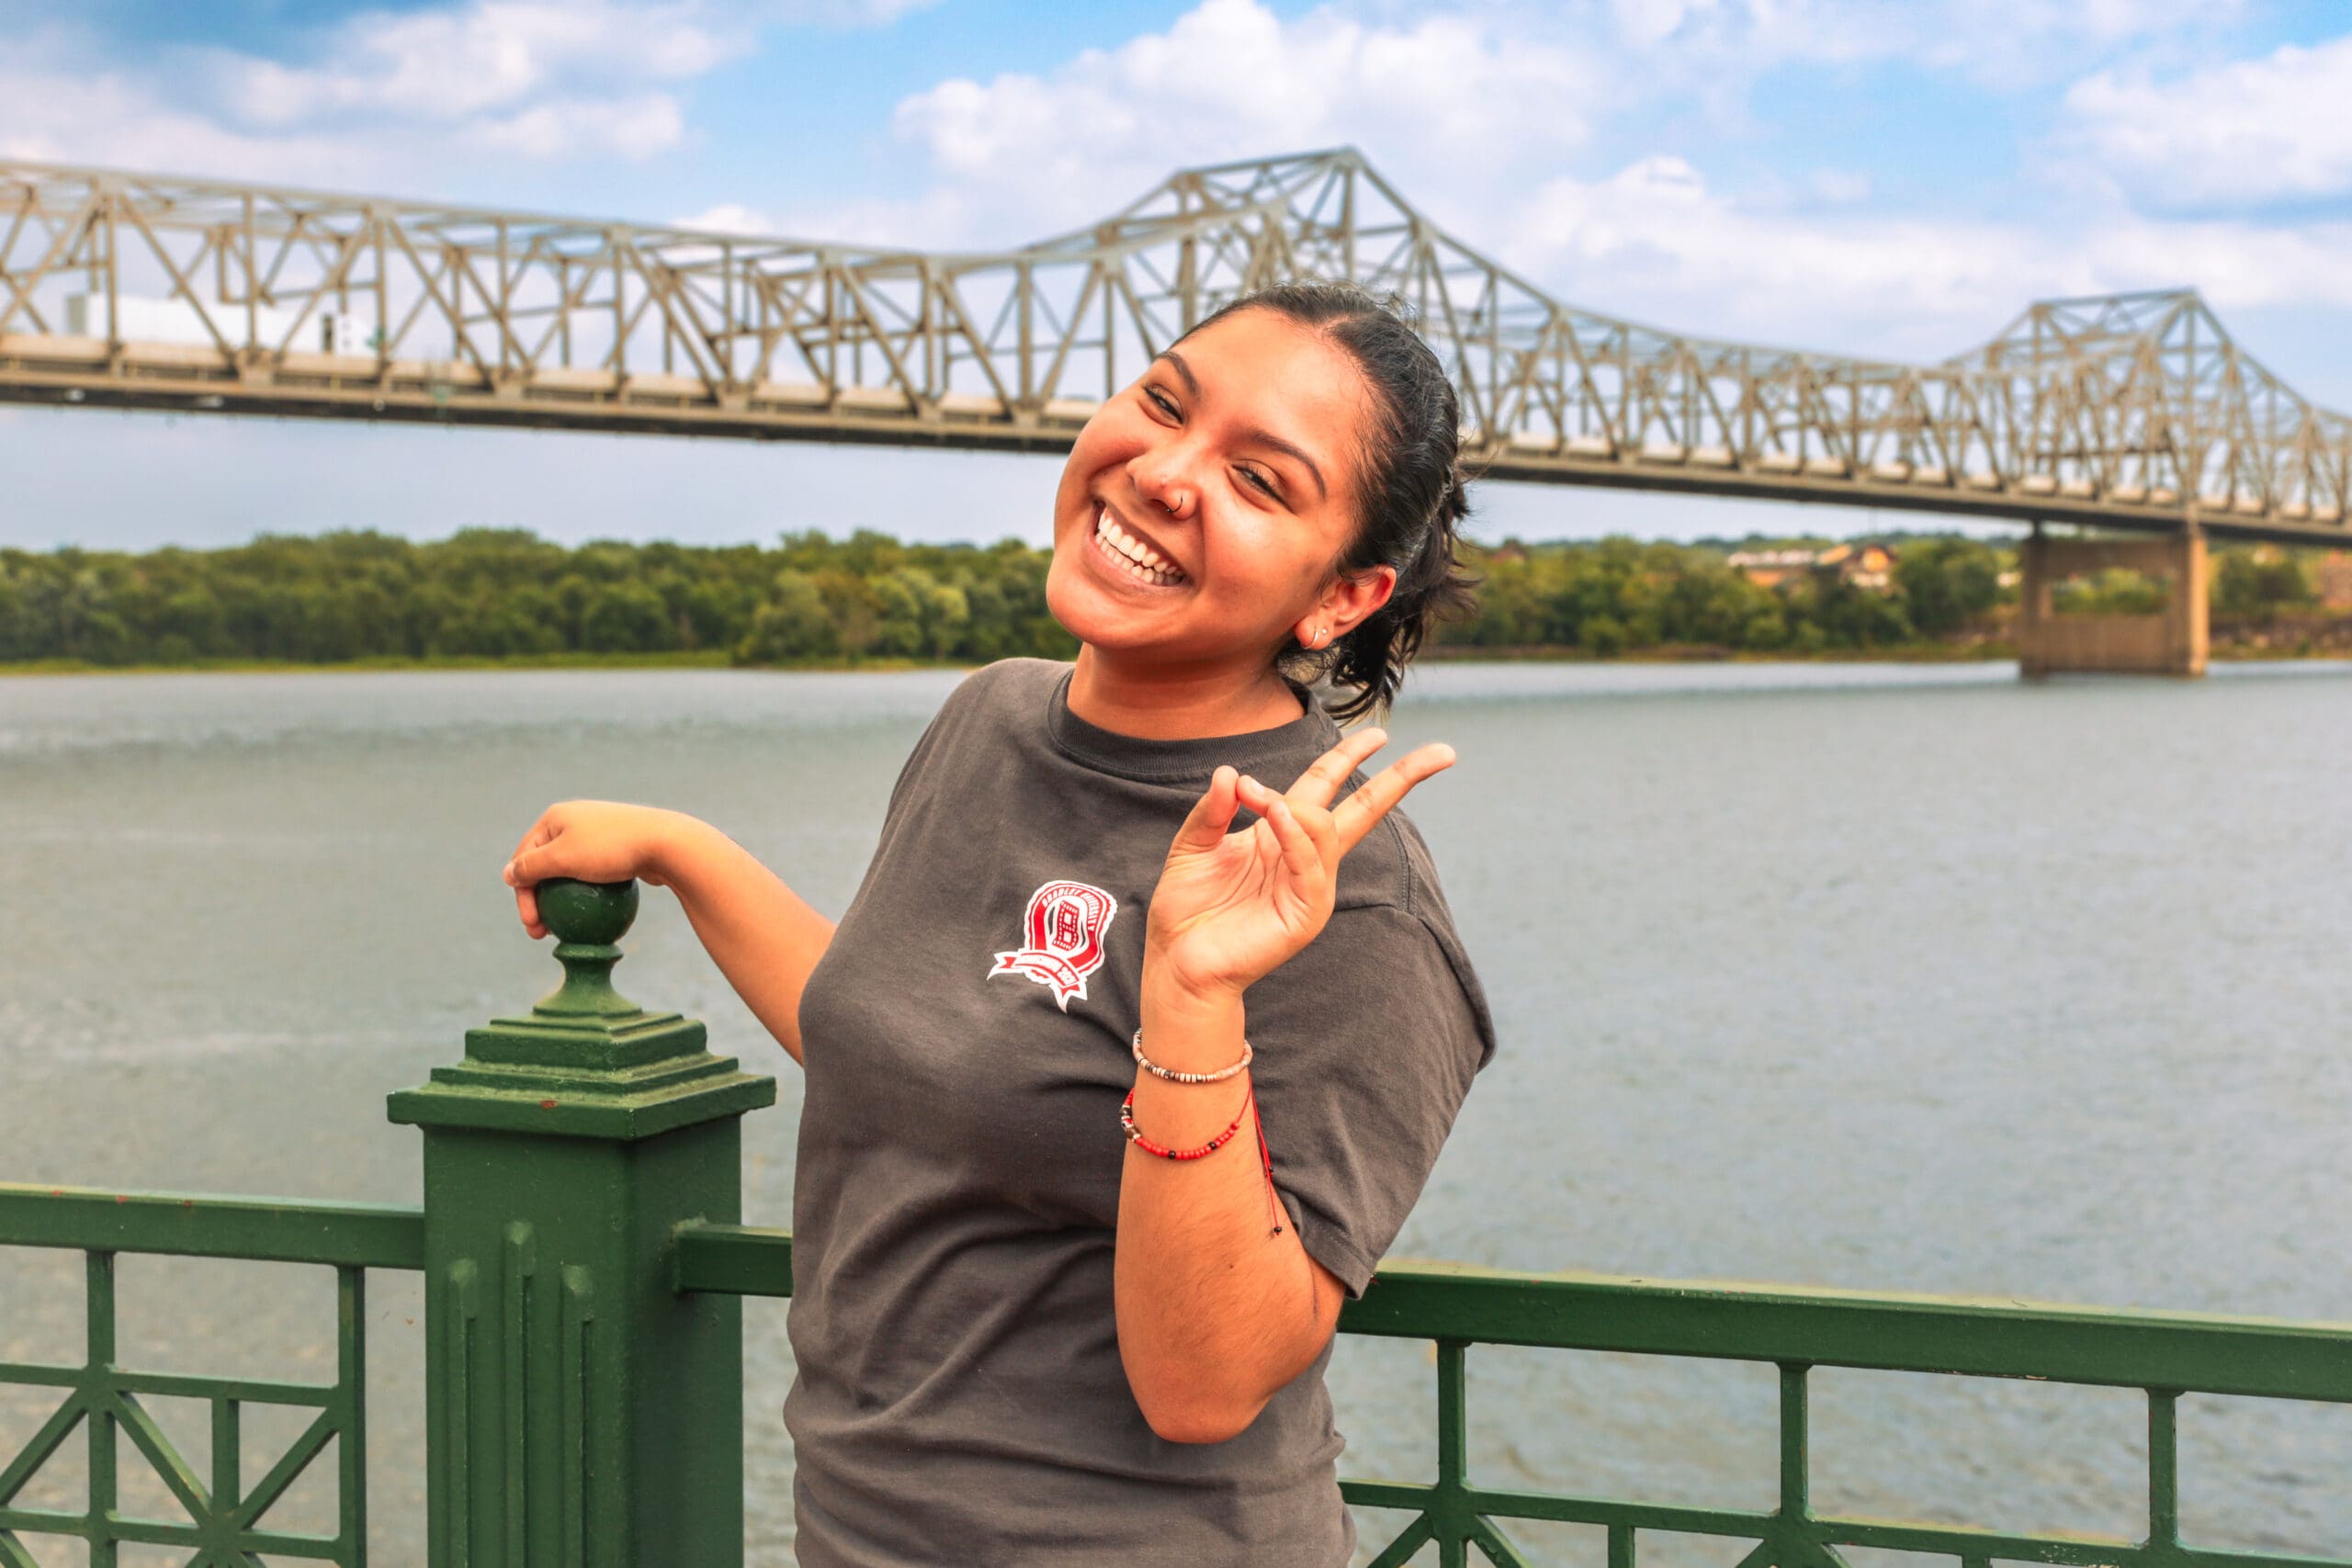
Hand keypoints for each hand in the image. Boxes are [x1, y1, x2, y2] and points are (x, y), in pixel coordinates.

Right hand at [501, 800, 690, 938]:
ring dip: (561, 904)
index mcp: (555, 818)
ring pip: (569, 875)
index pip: (525, 857)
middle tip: (540, 934)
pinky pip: (593, 877)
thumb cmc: (612, 849)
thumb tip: (508, 874)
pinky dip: (587, 897)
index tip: (531, 924)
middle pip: (545, 867)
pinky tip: (588, 922)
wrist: (667, 844)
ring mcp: (596, 836)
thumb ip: (532, 866)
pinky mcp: (617, 851)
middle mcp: (573, 822)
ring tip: (561, 932)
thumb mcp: (563, 857)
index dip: (522, 893)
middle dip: (539, 902)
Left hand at [1144, 728, 1455, 1004]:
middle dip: (1404, 779)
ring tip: (1251, 793)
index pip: (1327, 786)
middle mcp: (1306, 858)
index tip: (1380, 733)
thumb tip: (1233, 772)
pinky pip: (1310, 865)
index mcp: (1284, 835)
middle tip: (1444, 752)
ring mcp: (1312, 886)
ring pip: (1326, 830)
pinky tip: (1277, 813)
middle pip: (1366, 809)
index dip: (1351, 757)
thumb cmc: (1188, 907)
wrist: (1180, 961)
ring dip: (1291, 804)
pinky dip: (1295, 835)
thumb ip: (1213, 809)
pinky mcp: (1306, 914)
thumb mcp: (1194, 844)